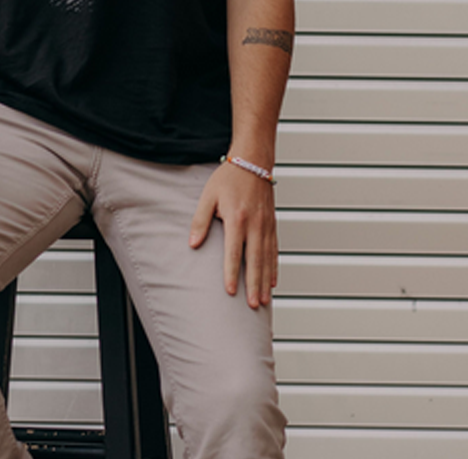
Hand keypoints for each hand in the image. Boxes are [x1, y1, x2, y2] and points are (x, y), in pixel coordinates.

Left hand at [188, 161, 277, 308]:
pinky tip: (273, 281)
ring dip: (265, 281)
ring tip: (263, 301)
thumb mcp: (208, 196)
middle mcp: (254, 224)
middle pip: (254, 260)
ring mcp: (266, 225)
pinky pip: (274, 250)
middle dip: (253, 284)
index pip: (233, 252)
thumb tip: (193, 244)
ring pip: (267, 258)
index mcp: (237, 218)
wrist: (253, 161)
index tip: (230, 291)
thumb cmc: (228, 177)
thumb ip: (200, 221)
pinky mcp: (272, 224)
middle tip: (252, 305)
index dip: (231, 273)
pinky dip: (274, 267)